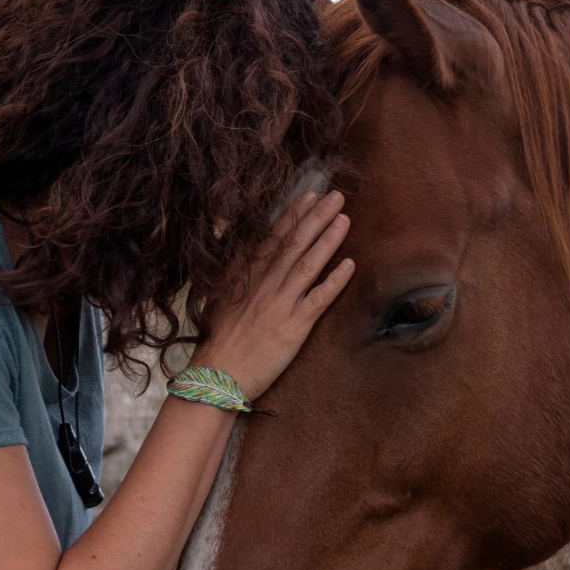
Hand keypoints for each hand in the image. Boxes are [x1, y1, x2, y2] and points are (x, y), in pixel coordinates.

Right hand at [193, 190, 353, 398]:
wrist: (218, 375)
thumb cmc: (220, 340)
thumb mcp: (219, 297)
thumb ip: (235, 272)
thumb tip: (244, 249)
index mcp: (246, 277)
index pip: (273, 238)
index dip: (293, 215)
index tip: (309, 195)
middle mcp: (264, 285)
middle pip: (294, 244)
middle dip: (316, 218)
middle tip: (336, 196)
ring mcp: (280, 304)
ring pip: (308, 265)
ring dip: (328, 240)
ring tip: (344, 219)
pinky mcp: (294, 327)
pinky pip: (319, 299)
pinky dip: (335, 281)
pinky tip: (350, 264)